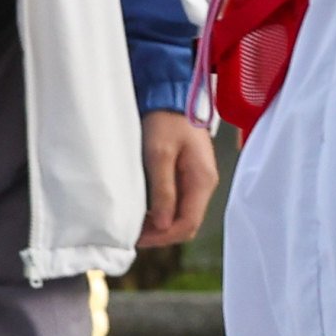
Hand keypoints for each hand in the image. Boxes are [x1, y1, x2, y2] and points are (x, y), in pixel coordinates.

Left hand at [139, 111, 217, 248]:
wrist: (171, 96)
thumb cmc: (165, 121)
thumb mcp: (158, 155)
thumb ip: (163, 190)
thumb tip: (162, 224)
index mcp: (202, 181)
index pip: (188, 223)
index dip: (163, 236)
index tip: (136, 239)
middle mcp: (204, 184)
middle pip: (186, 223)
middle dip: (161, 234)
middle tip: (131, 235)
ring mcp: (198, 180)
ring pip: (182, 214)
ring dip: (160, 224)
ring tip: (134, 225)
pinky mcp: (189, 174)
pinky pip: (179, 202)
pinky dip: (162, 211)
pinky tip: (143, 210)